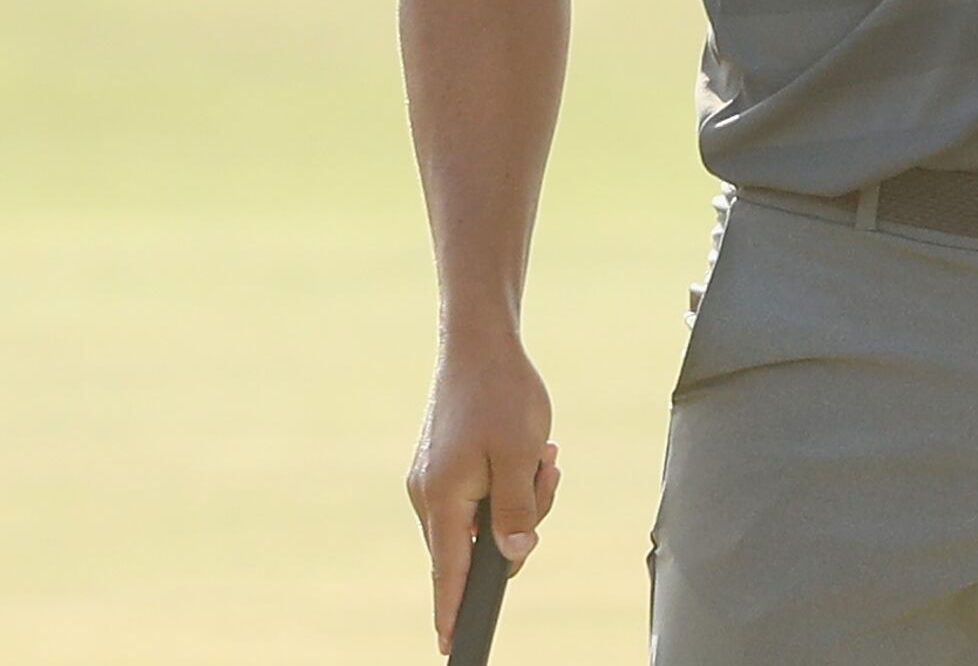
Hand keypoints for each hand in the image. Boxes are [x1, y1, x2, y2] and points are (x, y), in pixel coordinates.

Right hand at [407, 338, 557, 654]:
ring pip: (486, 516)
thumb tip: (514, 554)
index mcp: (444, 499)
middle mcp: (429, 496)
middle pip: (478, 542)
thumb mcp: (521, 454)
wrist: (478, 345)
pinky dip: (511, 479)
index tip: (452, 645)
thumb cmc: (502, 395)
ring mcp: (433, 480)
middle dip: (523, 519)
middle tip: (546, 473)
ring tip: (544, 454)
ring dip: (523, 493)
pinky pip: (482, 493)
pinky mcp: (443, 466)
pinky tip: (534, 450)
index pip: (448, 571)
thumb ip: (518, 508)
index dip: (452, 610)